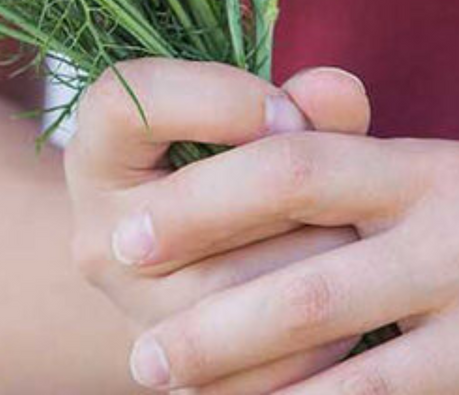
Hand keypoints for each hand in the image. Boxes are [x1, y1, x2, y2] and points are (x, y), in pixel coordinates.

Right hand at [64, 59, 372, 393]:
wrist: (188, 270)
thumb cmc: (225, 168)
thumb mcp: (240, 122)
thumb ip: (295, 101)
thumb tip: (342, 92)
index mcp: (97, 147)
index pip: (131, 100)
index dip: (219, 99)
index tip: (288, 111)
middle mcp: (100, 233)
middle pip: (193, 204)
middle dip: (289, 190)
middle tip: (348, 185)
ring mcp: (135, 312)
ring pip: (234, 288)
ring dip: (316, 260)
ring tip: (360, 240)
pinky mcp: (182, 377)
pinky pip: (264, 364)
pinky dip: (324, 335)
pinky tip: (353, 307)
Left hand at [121, 116, 458, 392]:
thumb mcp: (444, 168)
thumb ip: (348, 166)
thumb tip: (230, 158)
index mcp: (431, 170)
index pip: (290, 171)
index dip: (199, 203)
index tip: (129, 234)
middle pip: (311, 292)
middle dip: (213, 333)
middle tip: (142, 359)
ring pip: (364, 387)